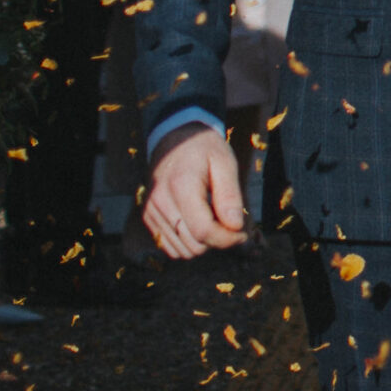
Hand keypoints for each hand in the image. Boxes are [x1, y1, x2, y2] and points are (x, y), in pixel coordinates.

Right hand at [146, 122, 247, 259]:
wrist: (174, 139)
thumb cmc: (204, 149)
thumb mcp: (225, 162)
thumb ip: (230, 195)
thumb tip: (235, 227)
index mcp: (182, 185)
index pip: (203, 230)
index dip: (227, 239)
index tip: (242, 233)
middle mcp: (161, 202)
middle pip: (194, 245)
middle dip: (217, 241)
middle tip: (230, 224)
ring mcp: (151, 212)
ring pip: (182, 251)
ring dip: (203, 244)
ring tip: (214, 221)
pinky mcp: (148, 218)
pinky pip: (171, 247)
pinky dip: (188, 243)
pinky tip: (199, 224)